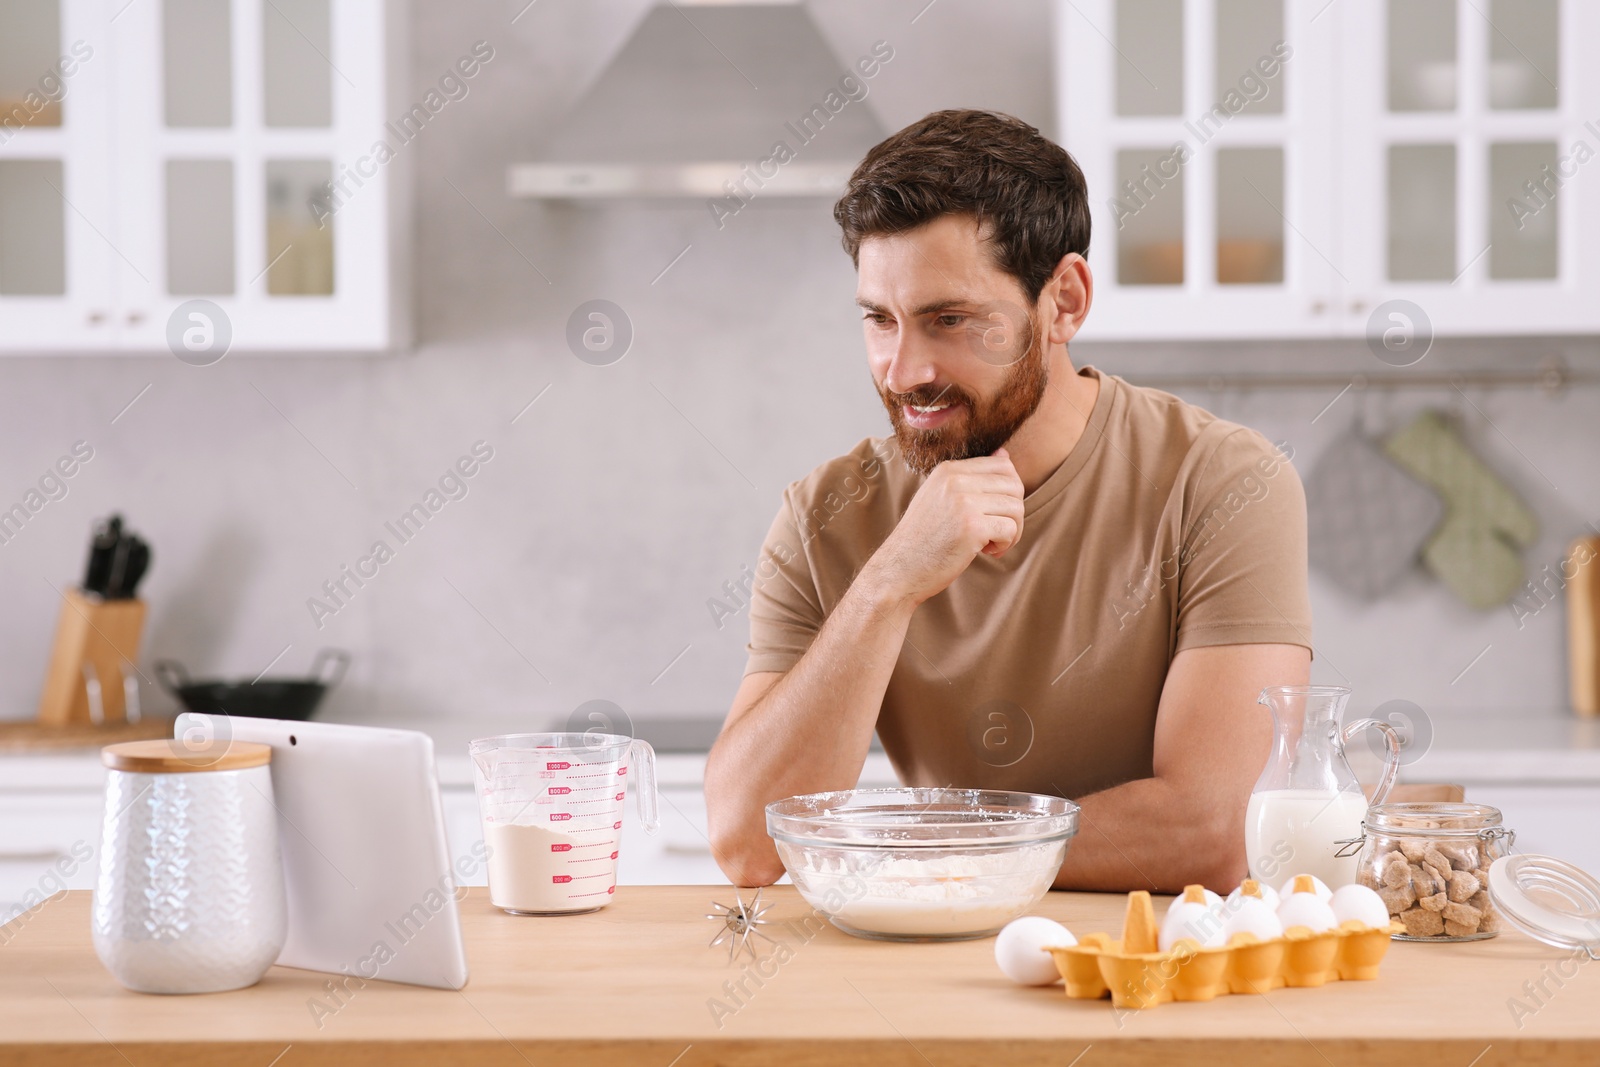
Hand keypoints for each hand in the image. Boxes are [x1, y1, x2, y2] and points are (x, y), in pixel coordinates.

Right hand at [865, 448, 1024, 606]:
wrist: (898, 569)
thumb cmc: (922, 539)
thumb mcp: (940, 497)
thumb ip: (970, 477)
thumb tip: (1004, 455)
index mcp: (948, 470)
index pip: (1002, 465)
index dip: (1008, 492)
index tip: (993, 512)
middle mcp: (955, 480)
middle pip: (1014, 485)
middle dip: (1013, 512)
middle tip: (996, 532)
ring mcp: (963, 502)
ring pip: (1016, 507)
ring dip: (1011, 530)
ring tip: (990, 543)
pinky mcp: (972, 527)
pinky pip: (1010, 529)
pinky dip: (1005, 544)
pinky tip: (985, 551)